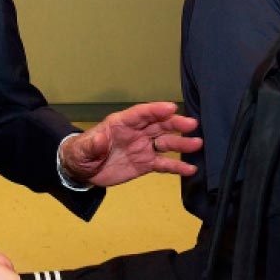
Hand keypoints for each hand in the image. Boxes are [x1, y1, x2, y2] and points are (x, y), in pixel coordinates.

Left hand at [59, 102, 200, 186]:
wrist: (82, 171)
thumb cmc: (81, 153)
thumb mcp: (83, 149)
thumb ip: (93, 144)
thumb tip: (101, 139)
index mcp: (122, 124)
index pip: (141, 114)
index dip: (156, 110)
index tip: (171, 108)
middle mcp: (137, 133)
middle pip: (159, 125)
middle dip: (175, 123)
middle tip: (192, 124)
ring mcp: (144, 148)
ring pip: (166, 143)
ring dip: (181, 143)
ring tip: (197, 144)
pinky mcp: (146, 163)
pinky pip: (164, 164)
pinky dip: (177, 166)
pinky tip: (190, 169)